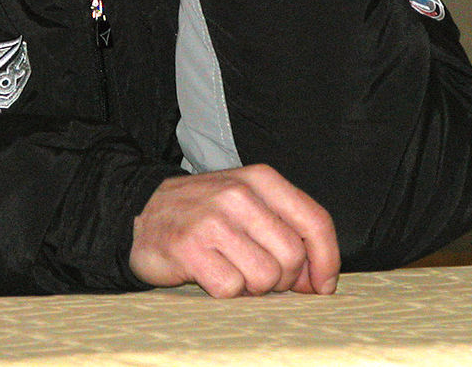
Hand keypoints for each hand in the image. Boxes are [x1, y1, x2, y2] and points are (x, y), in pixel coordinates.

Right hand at [129, 164, 339, 297]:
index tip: (321, 285)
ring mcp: (213, 219)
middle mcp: (239, 194)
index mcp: (261, 179)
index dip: (327, 260)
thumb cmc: (207, 213)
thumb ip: (287, 229)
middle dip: (284, 279)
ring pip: (265, 277)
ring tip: (233, 270)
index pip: (315, 221)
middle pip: (293, 257)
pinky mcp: (189, 247)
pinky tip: (211, 273)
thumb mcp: (249, 201)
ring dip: (253, 287)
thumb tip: (320, 279)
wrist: (144, 211)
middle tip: (261, 275)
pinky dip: (226, 291)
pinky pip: (231, 289)